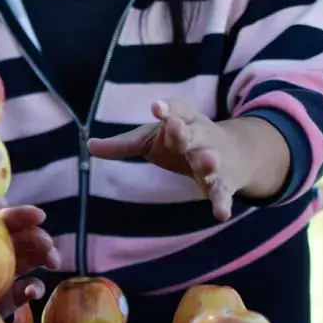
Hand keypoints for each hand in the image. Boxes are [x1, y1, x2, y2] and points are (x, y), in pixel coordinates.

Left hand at [0, 206, 60, 317]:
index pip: (6, 219)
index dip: (23, 215)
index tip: (38, 215)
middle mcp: (2, 249)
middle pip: (26, 237)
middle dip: (40, 237)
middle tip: (46, 244)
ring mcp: (11, 271)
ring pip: (36, 259)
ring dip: (47, 257)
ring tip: (52, 261)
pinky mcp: (14, 294)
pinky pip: (30, 289)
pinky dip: (35, 289)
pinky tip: (33, 292)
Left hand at [87, 99, 253, 221]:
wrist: (232, 154)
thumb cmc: (178, 143)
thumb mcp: (150, 140)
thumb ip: (122, 145)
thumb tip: (89, 145)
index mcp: (181, 122)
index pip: (176, 110)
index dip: (166, 108)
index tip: (155, 107)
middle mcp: (199, 137)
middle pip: (190, 134)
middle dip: (182, 132)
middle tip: (175, 127)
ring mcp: (213, 160)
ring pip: (210, 160)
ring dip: (208, 161)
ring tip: (208, 162)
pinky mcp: (223, 183)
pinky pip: (222, 193)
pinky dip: (222, 203)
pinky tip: (221, 215)